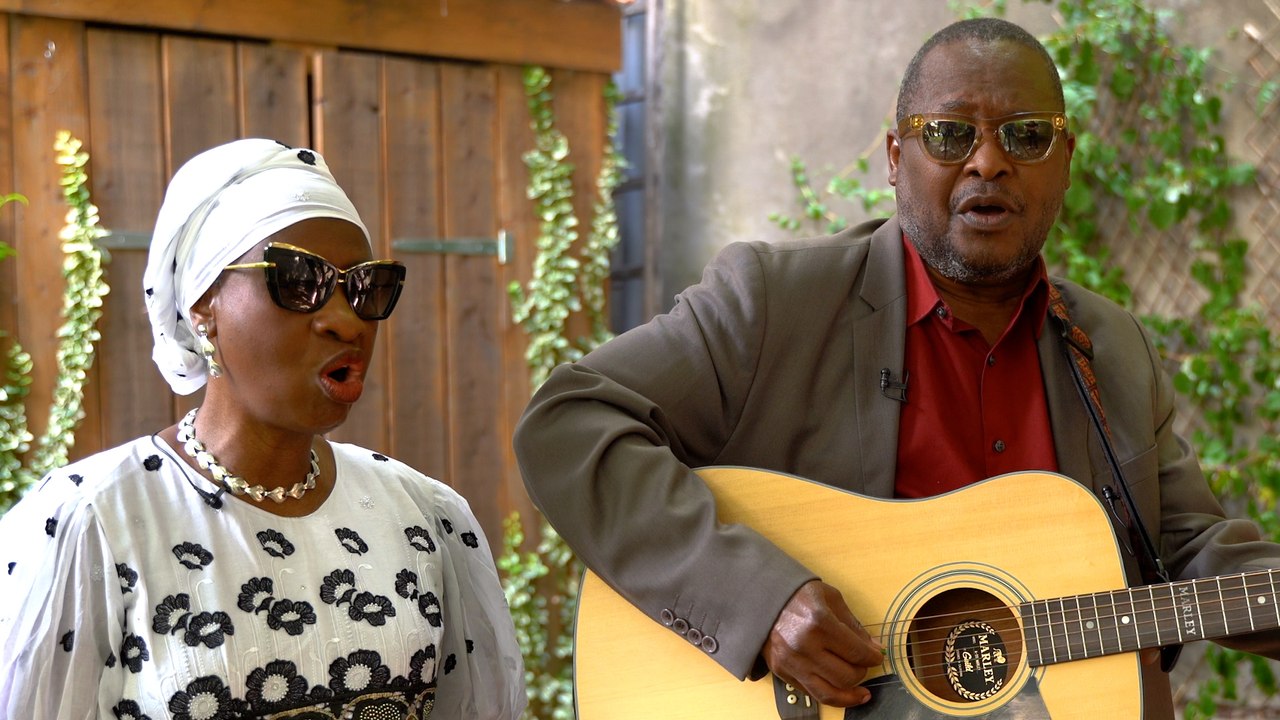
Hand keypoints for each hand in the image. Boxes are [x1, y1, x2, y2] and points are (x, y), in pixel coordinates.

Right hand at [761, 579, 884, 706]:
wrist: (762, 598)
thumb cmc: (799, 594)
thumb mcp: (831, 599)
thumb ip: (853, 625)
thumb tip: (873, 648)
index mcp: (819, 623)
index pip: (856, 652)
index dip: (873, 657)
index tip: (876, 656)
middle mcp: (804, 646)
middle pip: (846, 676)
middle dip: (862, 672)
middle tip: (863, 664)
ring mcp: (791, 662)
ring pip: (830, 693)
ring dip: (850, 694)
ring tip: (861, 692)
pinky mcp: (781, 671)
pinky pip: (811, 693)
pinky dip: (830, 695)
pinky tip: (841, 691)